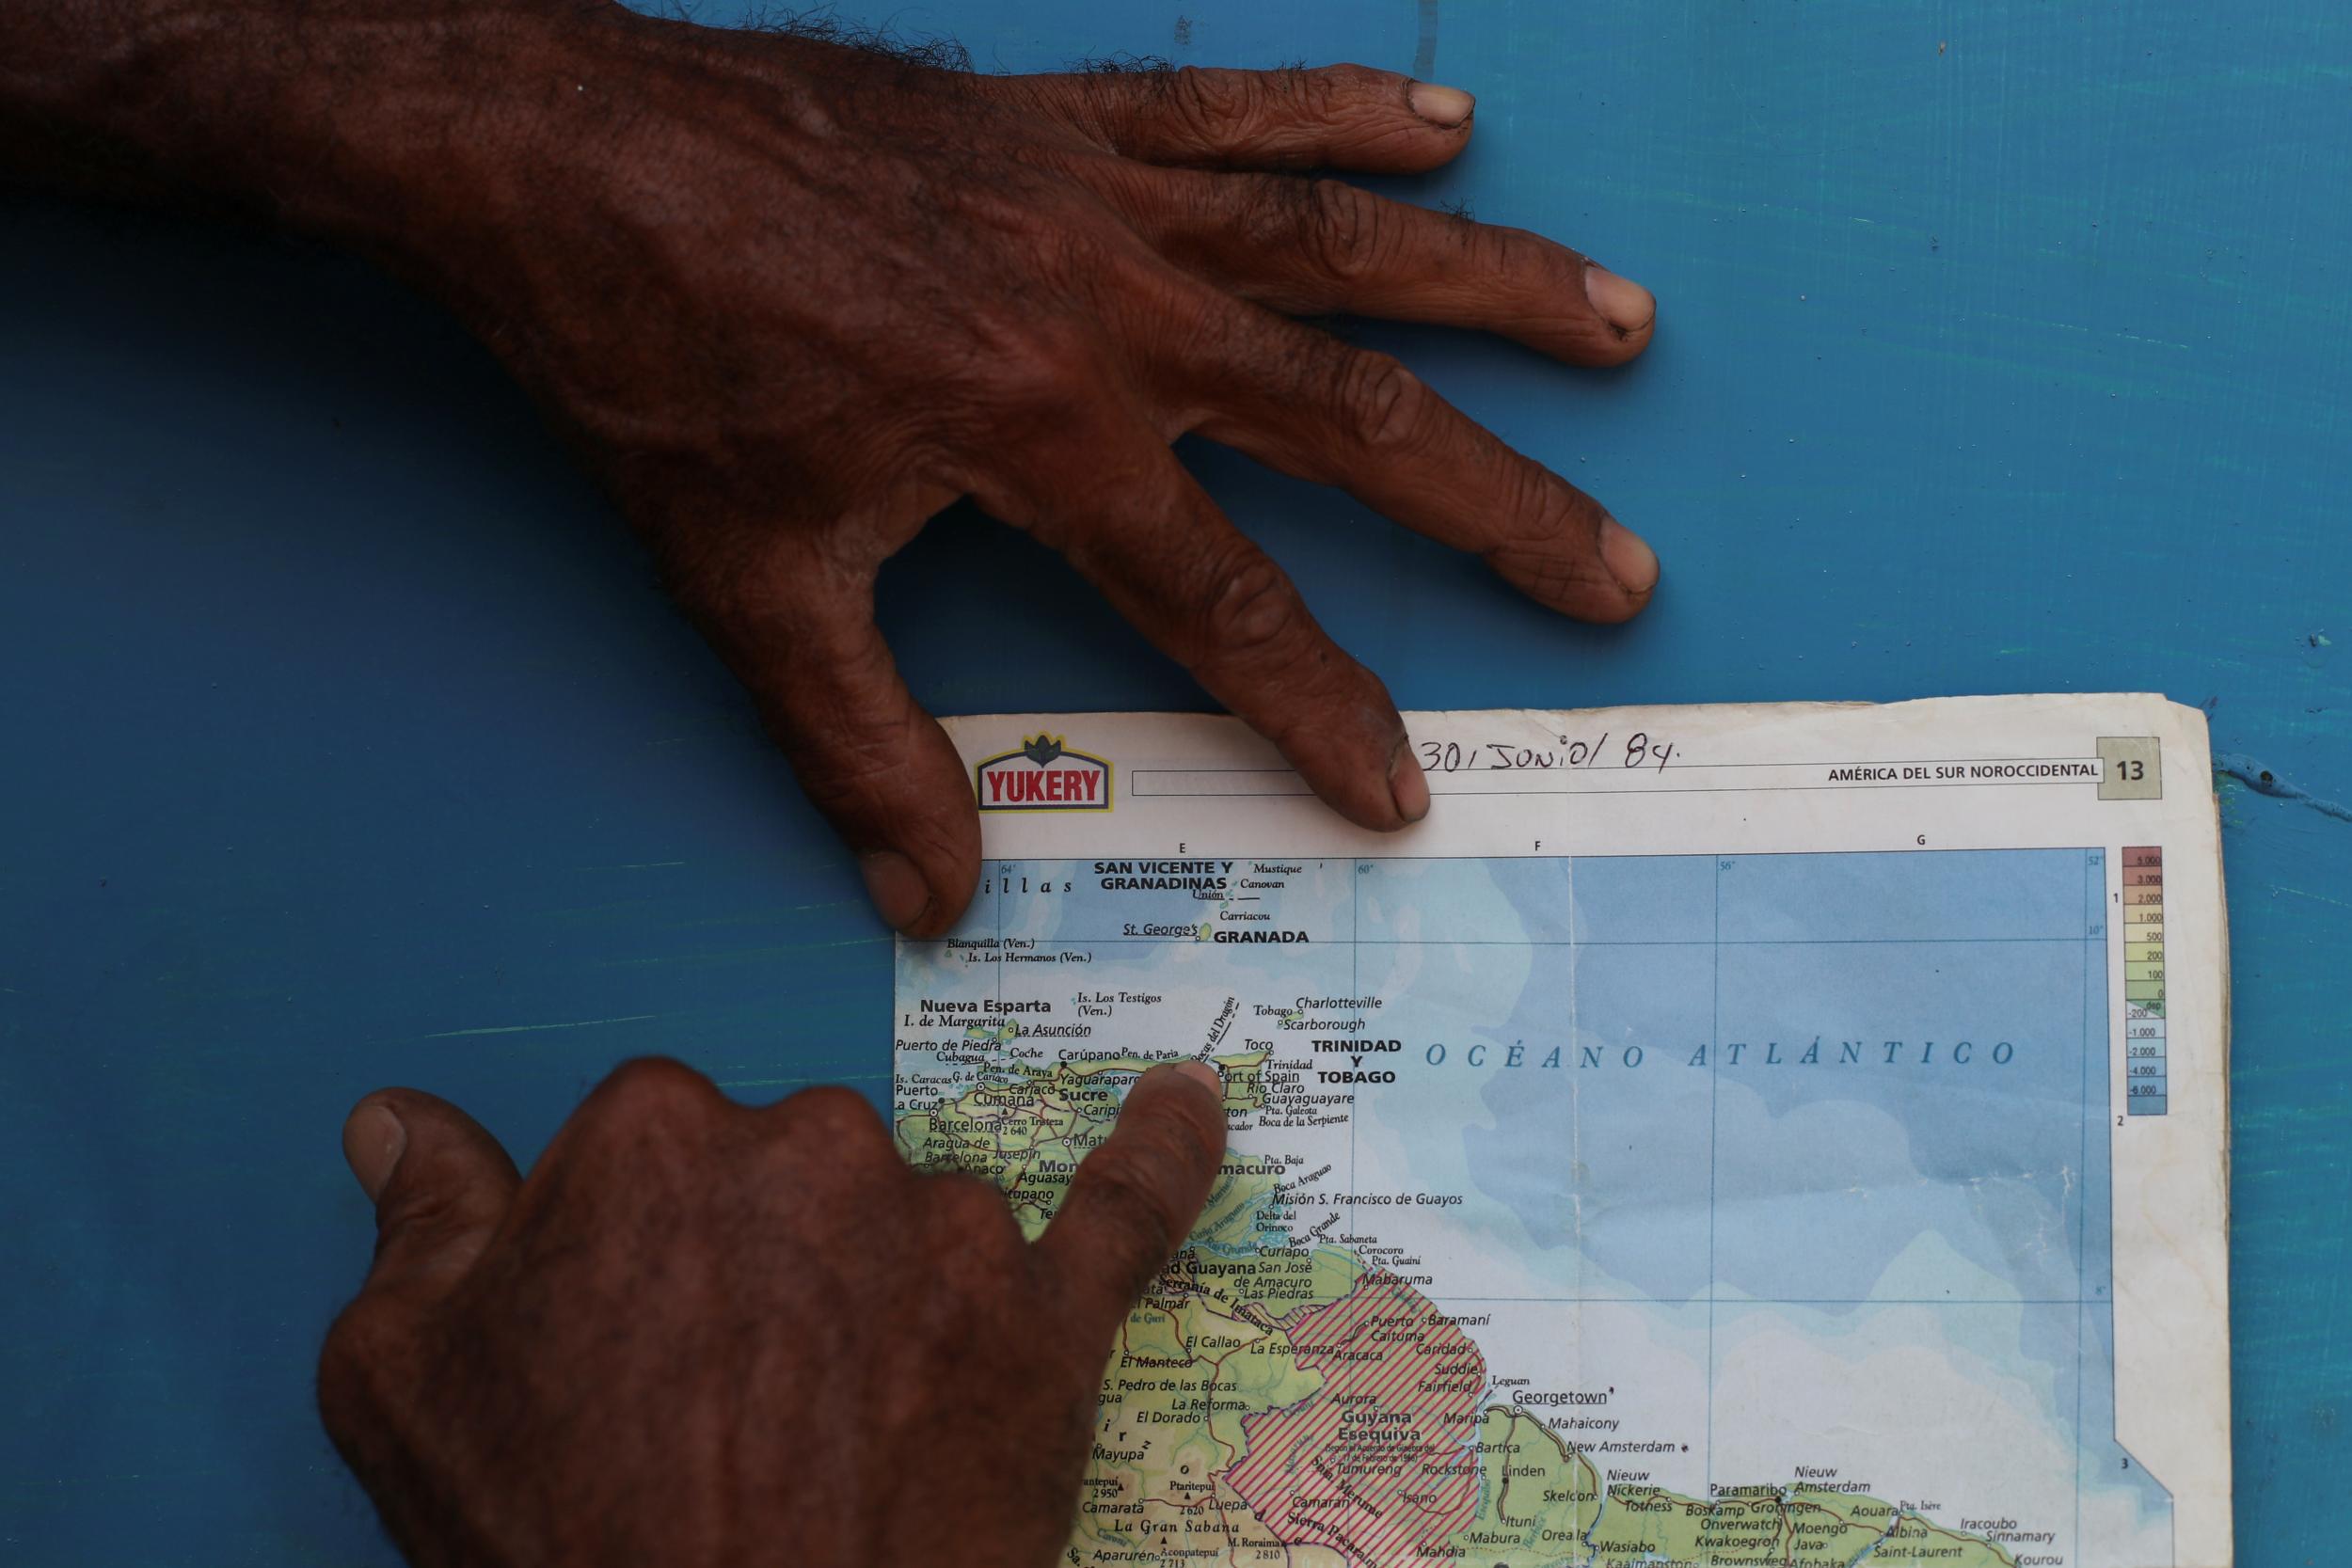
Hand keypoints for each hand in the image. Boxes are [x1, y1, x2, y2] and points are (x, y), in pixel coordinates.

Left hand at [5, 1, 1659, 933]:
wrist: (557, 151)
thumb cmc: (648, 365)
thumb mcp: (747, 580)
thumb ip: (856, 743)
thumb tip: (932, 898)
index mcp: (1040, 428)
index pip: (1221, 598)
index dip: (1321, 707)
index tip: (1406, 790)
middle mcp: (1107, 302)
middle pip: (1350, 415)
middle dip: (1499, 506)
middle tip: (1621, 571)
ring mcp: (1096, 192)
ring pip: (1341, 238)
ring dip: (1493, 286)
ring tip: (1623, 323)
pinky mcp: (1057, 112)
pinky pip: (1234, 103)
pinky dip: (1348, 108)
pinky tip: (1448, 121)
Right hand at [318, 1056, 1228, 1566]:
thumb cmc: (565, 1542)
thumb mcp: (408, 1386)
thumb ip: (420, 1226)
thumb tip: (399, 1121)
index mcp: (655, 1134)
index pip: (655, 1142)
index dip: (644, 1252)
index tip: (640, 1339)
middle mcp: (813, 1141)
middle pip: (788, 1168)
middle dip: (762, 1264)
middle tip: (731, 1404)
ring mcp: (948, 1223)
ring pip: (913, 1218)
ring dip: (886, 1291)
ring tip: (841, 1433)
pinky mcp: (1050, 1314)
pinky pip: (1129, 1206)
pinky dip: (1166, 1155)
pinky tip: (1188, 1107)